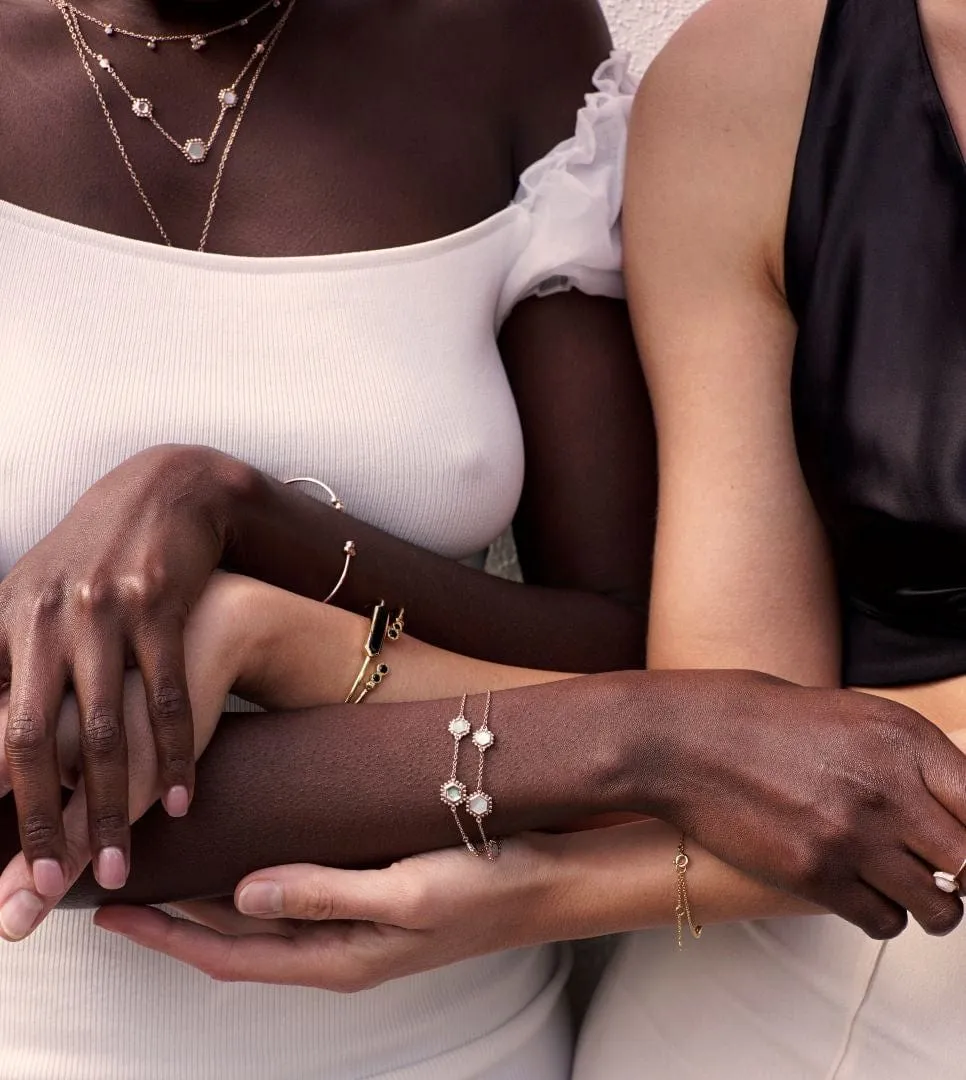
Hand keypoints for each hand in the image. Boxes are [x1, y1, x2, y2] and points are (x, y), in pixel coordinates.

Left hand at [0, 573, 248, 939]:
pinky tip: (181, 800)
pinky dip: (175, 757)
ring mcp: (107, 614)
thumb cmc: (92, 555)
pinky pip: (168, 699)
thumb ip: (4, 661)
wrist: (162, 492)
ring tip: (116, 865)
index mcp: (6, 623)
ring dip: (112, 807)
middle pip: (35, 741)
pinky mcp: (162, 609)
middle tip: (48, 886)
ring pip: (106, 732)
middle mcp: (47, 620)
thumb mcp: (31, 596)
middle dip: (41, 821)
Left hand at [93, 836, 563, 989]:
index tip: (112, 914)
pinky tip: (245, 862)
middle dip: (173, 923)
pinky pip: (294, 903)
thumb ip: (323, 893)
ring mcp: (356, 929)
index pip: (230, 954)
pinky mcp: (372, 902)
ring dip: (207, 907)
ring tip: (167, 876)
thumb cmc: (486, 886)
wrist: (550, 883)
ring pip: (260, 925)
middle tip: (120, 890)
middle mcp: (338, 948)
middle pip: (235, 943)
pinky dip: (254, 888)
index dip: (167, 935)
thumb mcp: (406, 892)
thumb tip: (241, 894)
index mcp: (340, 957)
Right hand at [650, 669, 965, 938]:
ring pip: (939, 906)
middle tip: (943, 873)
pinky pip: (883, 922)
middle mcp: (887, 788)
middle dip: (965, 875)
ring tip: (909, 893)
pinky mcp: (814, 875)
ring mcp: (851, 835)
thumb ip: (900, 754)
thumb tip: (944, 799)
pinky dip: (883, 917)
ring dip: (932, 906)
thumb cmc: (754, 715)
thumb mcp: (844, 712)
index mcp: (901, 736)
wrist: (679, 738)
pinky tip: (862, 895)